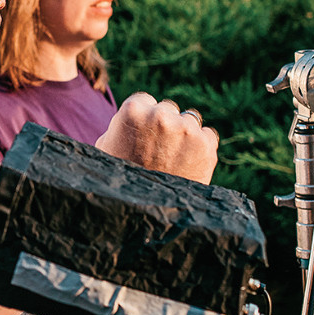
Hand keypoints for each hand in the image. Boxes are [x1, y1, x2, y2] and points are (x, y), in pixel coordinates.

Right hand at [96, 92, 218, 183]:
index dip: (144, 120)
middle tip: (158, 151)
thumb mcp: (106, 146)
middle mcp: (161, 115)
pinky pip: (207, 136)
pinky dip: (201, 147)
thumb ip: (122, 124)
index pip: (146, 101)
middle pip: (168, 109)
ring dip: (184, 135)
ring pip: (190, 121)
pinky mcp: (206, 145)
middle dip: (165, 126)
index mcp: (133, 110)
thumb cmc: (119, 180)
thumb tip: (135, 113)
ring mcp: (186, 130)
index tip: (143, 136)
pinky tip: (188, 163)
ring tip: (173, 159)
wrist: (145, 213)